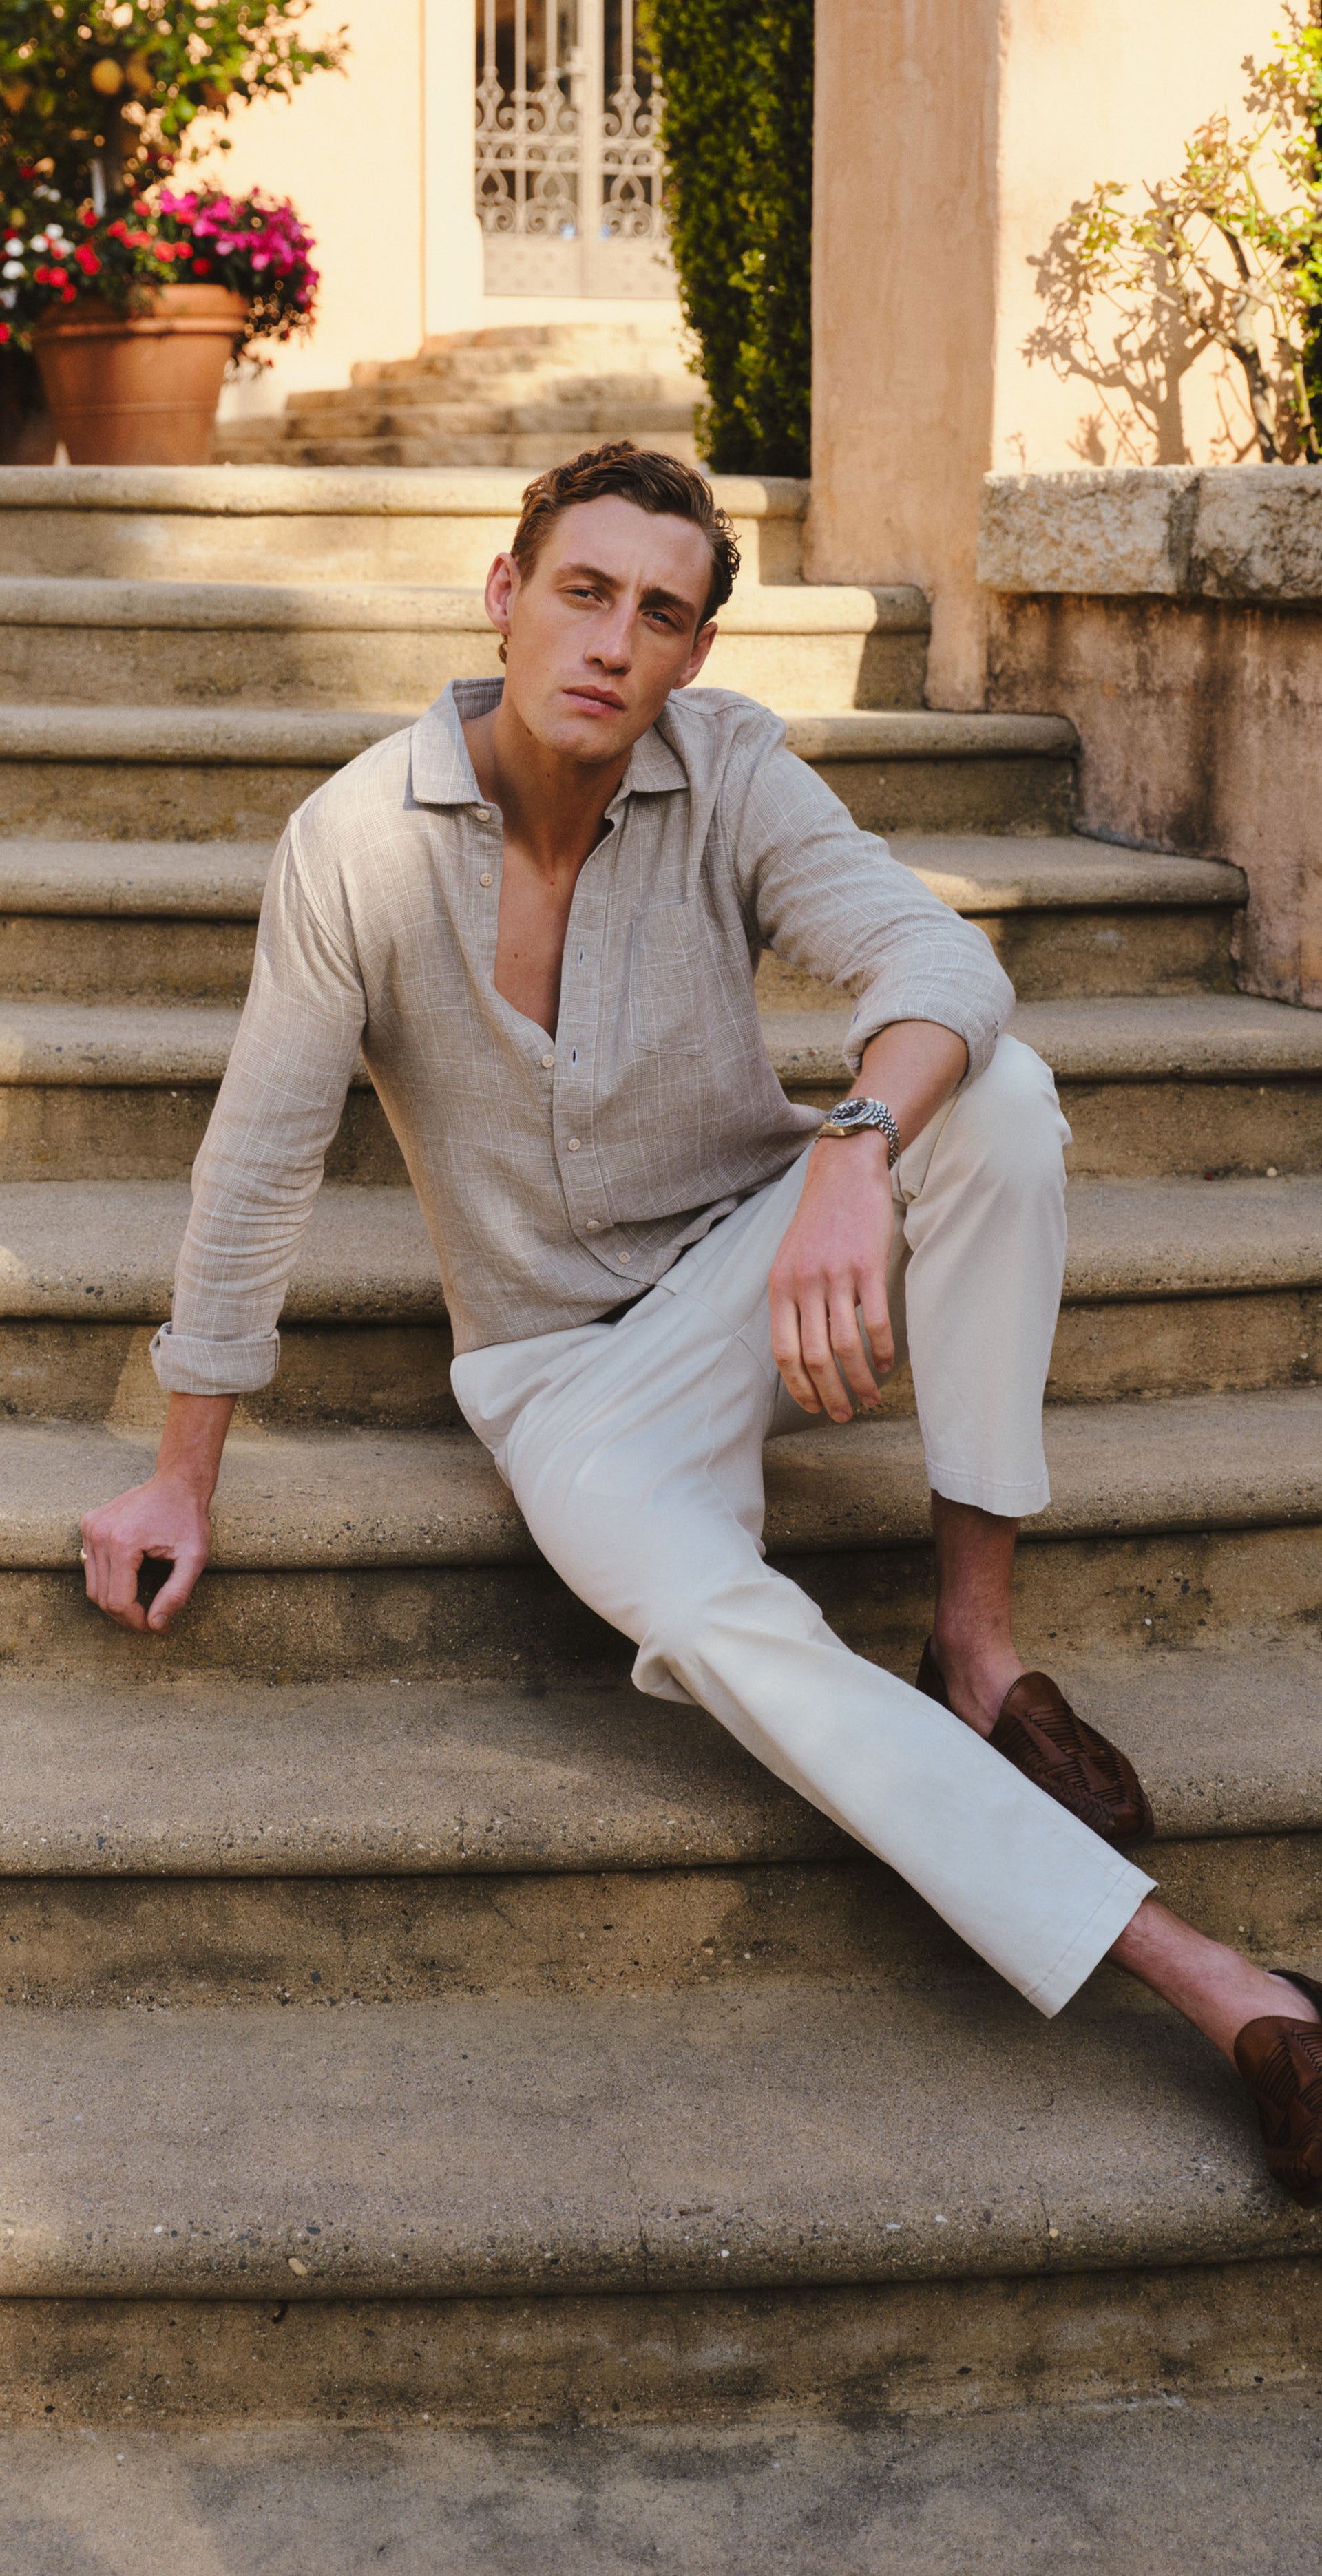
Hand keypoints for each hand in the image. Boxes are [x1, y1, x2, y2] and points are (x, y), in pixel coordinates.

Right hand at [79, 1392, 233, 1634]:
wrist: (177, 1482)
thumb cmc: (189, 1519)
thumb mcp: (194, 1559)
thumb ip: (177, 1594)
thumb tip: (156, 1625)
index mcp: (123, 1543)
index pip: (118, 1602)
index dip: (136, 1622)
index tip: (156, 1626)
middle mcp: (99, 1534)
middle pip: (101, 1597)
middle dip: (125, 1616)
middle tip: (150, 1621)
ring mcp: (89, 1527)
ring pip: (92, 1585)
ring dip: (114, 1601)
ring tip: (140, 1605)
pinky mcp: (87, 1524)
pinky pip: (90, 1566)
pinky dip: (107, 1580)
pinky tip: (129, 1579)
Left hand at [769, 1133, 894, 1422]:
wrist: (843, 1173)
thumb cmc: (819, 1222)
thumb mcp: (790, 1261)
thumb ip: (793, 1301)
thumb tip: (803, 1350)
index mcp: (780, 1287)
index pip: (783, 1353)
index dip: (798, 1387)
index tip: (814, 1407)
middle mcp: (804, 1285)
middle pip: (815, 1358)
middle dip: (831, 1395)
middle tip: (845, 1415)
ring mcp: (836, 1276)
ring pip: (847, 1347)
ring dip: (861, 1381)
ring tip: (871, 1398)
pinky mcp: (868, 1267)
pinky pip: (876, 1322)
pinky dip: (883, 1351)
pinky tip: (888, 1364)